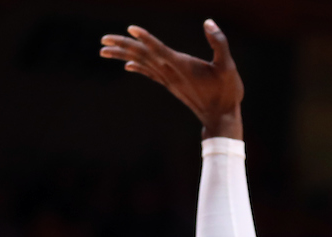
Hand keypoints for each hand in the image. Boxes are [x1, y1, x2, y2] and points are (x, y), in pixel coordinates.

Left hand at [100, 20, 243, 139]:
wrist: (221, 118)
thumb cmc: (227, 92)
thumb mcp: (228, 67)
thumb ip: (220, 43)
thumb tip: (208, 23)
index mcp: (183, 66)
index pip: (160, 49)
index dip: (146, 39)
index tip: (131, 29)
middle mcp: (171, 73)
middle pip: (143, 56)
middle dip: (122, 46)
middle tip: (103, 39)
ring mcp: (169, 80)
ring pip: (142, 64)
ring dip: (122, 55)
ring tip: (103, 50)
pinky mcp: (171, 86)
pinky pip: (150, 74)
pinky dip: (136, 67)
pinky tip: (126, 65)